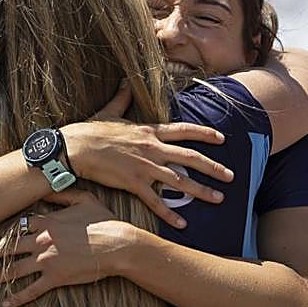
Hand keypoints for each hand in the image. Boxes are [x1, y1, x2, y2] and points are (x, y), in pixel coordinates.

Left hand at [0, 190, 135, 306]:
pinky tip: (6, 303)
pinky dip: (17, 298)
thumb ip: (65, 194)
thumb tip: (51, 187)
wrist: (117, 245)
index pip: (19, 225)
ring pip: (15, 269)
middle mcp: (41, 241)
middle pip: (11, 247)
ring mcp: (46, 261)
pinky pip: (31, 290)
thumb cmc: (105, 222)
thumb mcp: (86, 199)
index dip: (5, 230)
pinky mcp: (54, 278)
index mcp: (47, 222)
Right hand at [62, 83, 231, 228]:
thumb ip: (123, 97)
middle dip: (214, 167)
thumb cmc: (90, 130)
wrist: (75, 147)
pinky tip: (182, 224)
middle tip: (231, 176)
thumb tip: (126, 82)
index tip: (221, 138)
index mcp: (149, 131)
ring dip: (202, 191)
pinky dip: (170, 214)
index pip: (184, 130)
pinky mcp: (133, 183)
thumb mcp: (110, 111)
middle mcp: (152, 148)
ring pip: (180, 181)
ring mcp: (144, 166)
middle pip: (190, 158)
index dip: (205, 134)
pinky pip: (156, 201)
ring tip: (219, 198)